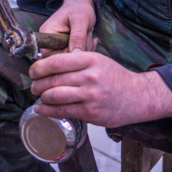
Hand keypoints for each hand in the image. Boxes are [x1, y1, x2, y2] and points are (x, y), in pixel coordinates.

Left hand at [28, 52, 171, 127]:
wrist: (138, 96)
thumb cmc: (115, 78)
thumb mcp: (98, 60)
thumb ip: (76, 61)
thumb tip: (48, 64)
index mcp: (90, 59)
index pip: (56, 61)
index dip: (39, 67)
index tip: (33, 71)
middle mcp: (90, 76)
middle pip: (53, 79)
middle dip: (37, 84)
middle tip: (33, 85)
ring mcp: (90, 95)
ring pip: (55, 96)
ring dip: (42, 97)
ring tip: (39, 97)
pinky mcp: (91, 112)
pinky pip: (63, 111)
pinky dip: (48, 111)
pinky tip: (42, 109)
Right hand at [38, 0, 97, 54]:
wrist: (82, 5)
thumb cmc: (79, 8)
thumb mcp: (80, 20)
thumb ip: (78, 37)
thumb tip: (76, 55)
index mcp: (47, 34)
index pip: (51, 56)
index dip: (68, 55)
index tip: (81, 46)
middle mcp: (50, 42)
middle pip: (63, 58)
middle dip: (79, 50)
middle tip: (87, 36)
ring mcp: (58, 46)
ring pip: (72, 58)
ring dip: (85, 48)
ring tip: (87, 34)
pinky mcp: (66, 48)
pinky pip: (76, 56)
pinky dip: (86, 49)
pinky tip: (89, 38)